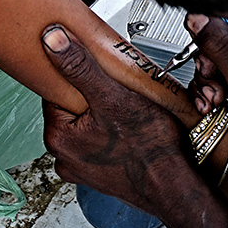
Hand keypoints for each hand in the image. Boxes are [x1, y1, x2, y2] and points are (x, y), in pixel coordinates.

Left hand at [41, 25, 227, 227]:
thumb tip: (52, 41)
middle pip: (69, 105)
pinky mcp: (97, 173)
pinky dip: (109, 129)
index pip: (54, 88)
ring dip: (101, 111)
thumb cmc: (149, 149)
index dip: (74, 73)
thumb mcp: (113, 97)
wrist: (175, 186)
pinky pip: (97, 139)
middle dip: (90, 92)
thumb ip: (79, 67)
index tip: (91, 67)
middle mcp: (63, 155)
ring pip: (85, 121)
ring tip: (124, 108)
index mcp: (58, 135)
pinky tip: (127, 126)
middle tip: (115, 89)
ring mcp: (81, 166)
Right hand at [188, 15, 227, 199]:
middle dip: (207, 65)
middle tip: (211, 84)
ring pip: (221, 65)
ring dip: (208, 83)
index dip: (207, 35)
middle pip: (221, 43)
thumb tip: (198, 18)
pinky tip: (214, 107)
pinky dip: (216, 94)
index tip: (197, 52)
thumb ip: (222, 49)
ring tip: (212, 102)